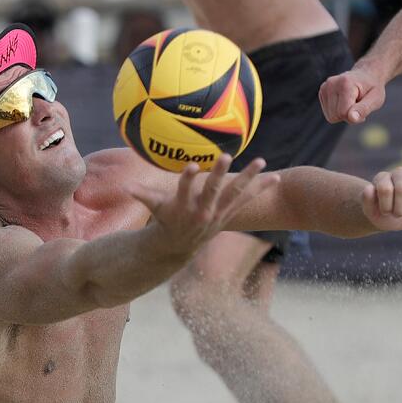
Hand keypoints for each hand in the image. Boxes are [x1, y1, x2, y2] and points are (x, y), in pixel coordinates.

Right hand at [126, 154, 277, 254]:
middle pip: (213, 190)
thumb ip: (143, 195)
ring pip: (235, 193)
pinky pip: (247, 199)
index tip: (191, 166)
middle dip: (220, 174)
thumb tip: (126, 187)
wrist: (181, 245)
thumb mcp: (155, 209)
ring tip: (261, 161)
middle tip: (226, 156)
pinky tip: (275, 178)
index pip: (185, 192)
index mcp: (185, 207)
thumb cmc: (167, 220)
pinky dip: (261, 189)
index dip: (188, 180)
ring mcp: (219, 212)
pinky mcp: (229, 212)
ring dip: (249, 178)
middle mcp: (204, 210)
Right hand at [320, 61, 387, 124]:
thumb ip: (363, 109)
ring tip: (352, 101)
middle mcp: (331, 84)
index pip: (343, 113)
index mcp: (345, 84)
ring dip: (342, 114)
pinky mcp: (322, 91)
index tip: (363, 107)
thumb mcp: (375, 99)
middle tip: (357, 104)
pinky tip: (345, 101)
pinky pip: (328, 113)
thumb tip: (351, 118)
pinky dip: (337, 111)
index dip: (354, 117)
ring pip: (330, 117)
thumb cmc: (372, 88)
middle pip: (335, 116)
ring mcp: (325, 87)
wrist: (366, 74)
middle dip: (347, 115)